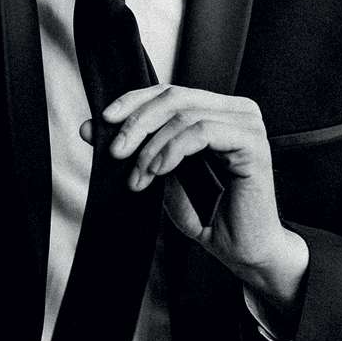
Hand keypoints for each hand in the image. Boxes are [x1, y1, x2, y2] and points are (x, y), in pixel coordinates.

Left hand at [84, 84, 308, 311]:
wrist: (240, 249)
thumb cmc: (206, 212)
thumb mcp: (160, 173)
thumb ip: (133, 147)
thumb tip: (89, 127)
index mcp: (217, 109)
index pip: (169, 91)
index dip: (134, 100)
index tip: (104, 120)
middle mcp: (235, 109)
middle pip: (175, 97)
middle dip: (138, 123)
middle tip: (115, 152)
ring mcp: (247, 123)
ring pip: (185, 115)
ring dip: (153, 147)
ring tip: (139, 177)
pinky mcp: (252, 142)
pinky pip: (203, 132)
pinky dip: (173, 149)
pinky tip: (159, 171)